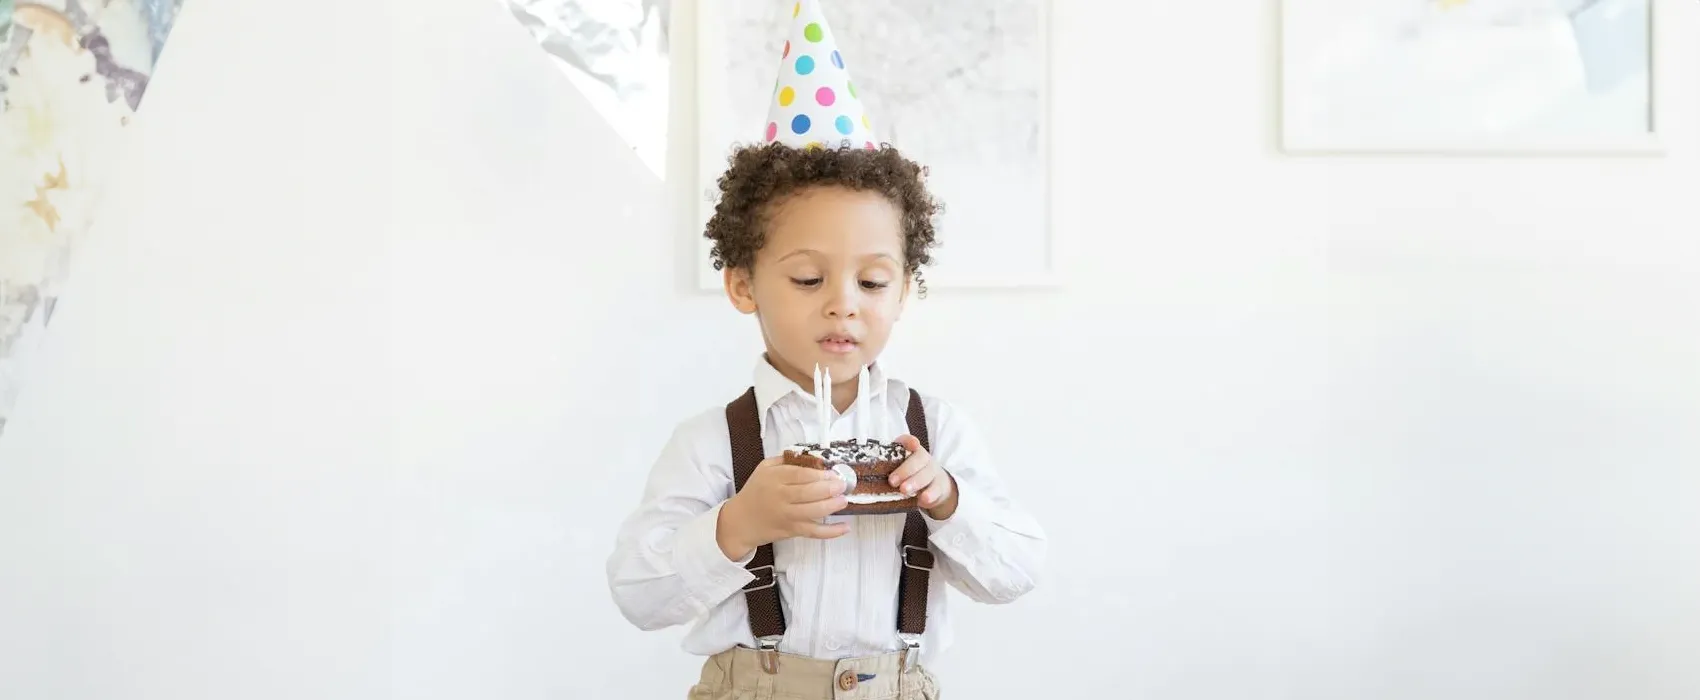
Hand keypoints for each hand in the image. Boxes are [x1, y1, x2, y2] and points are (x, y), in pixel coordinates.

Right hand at [718, 456, 850, 559]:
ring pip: (813, 512)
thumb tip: (809, 456)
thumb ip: (784, 460)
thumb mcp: (763, 469)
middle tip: (842, 485)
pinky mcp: (791, 531)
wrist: (740, 521)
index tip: (832, 473)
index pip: (800, 474)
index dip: (819, 474)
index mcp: (773, 478)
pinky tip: (845, 527)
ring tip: (844, 500)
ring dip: (832, 506)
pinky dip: (831, 531)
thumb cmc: (755, 492)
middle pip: (808, 493)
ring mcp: (786, 516)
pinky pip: (814, 532)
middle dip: (829, 488)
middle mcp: (780, 497)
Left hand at [888, 435, 957, 518]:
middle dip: (905, 470)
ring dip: (915, 482)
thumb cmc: (910, 476)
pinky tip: (922, 500)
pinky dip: (930, 494)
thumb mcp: (899, 469)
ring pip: (927, 474)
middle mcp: (923, 459)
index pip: (909, 441)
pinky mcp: (939, 486)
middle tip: (892, 482)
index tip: (912, 445)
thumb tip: (861, 480)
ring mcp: (933, 472)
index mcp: (911, 451)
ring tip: (904, 491)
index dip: (909, 441)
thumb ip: (885, 470)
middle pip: (918, 459)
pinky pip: (936, 489)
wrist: (936, 486)